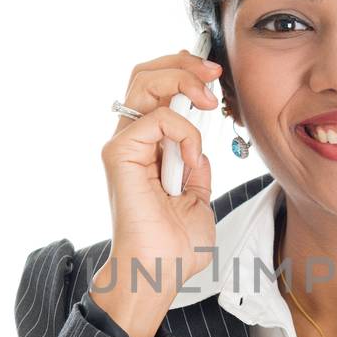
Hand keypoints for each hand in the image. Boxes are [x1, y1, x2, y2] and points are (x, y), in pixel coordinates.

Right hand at [94, 47, 222, 336]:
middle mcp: (132, 141)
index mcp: (148, 149)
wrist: (159, 271)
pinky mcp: (120, 154)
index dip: (185, 74)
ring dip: (182, 80)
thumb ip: (196, 167)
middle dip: (183, 64)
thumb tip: (200, 149)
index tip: (215, 77)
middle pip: (146, 75)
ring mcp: (123, 145)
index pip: (158, 90)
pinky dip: (185, 133)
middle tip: (213, 74)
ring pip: (144, 81)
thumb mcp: (198, 197)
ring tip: (207, 99)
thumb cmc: (173, 246)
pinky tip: (193, 159)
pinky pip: (158, 119)